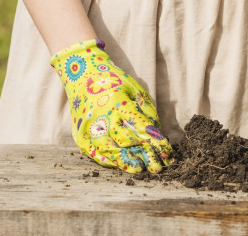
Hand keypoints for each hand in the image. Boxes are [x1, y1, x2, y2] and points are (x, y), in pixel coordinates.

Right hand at [51, 39, 172, 173]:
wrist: (83, 78)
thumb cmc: (115, 82)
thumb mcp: (136, 91)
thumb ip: (146, 112)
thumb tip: (157, 134)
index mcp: (118, 103)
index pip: (140, 127)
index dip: (156, 142)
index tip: (167, 152)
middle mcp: (102, 118)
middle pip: (126, 143)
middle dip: (144, 156)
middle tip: (158, 167)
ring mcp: (89, 129)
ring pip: (110, 153)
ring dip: (127, 163)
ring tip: (141, 169)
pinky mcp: (80, 137)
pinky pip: (96, 154)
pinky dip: (110, 162)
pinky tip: (122, 165)